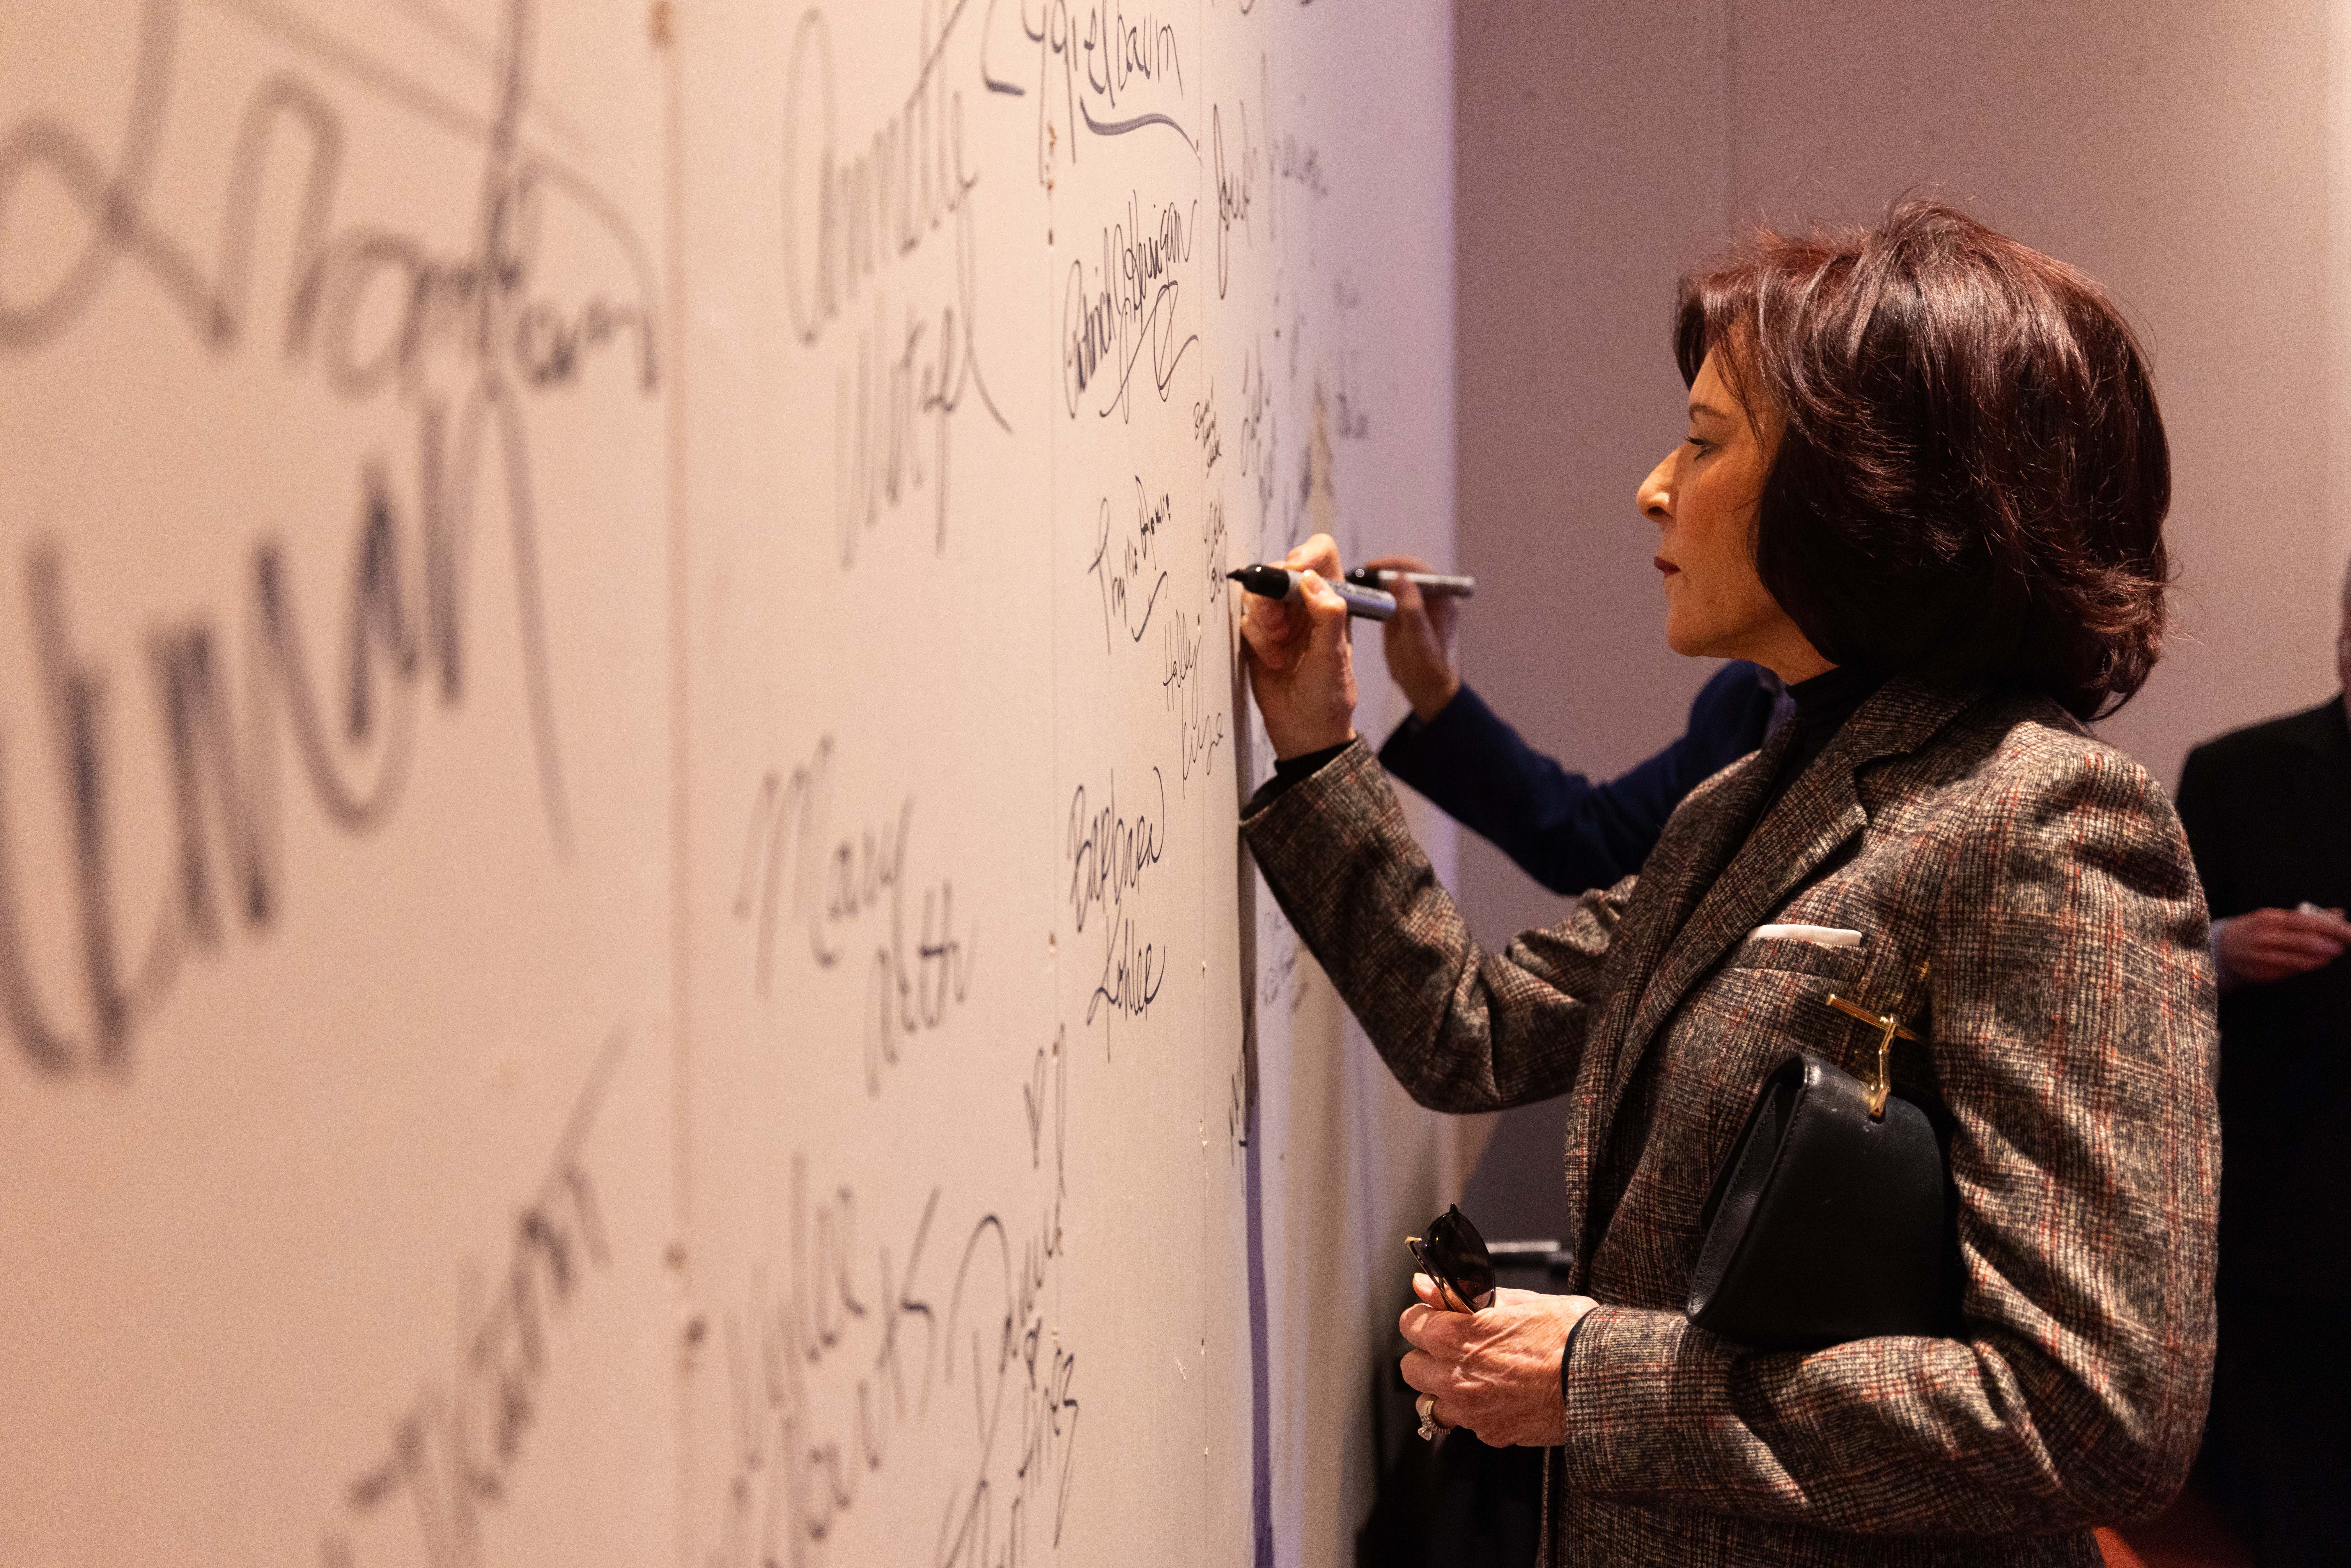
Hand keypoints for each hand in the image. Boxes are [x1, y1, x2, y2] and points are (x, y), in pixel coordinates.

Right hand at [1236, 533, 1358, 758]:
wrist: (1306, 731)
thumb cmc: (1330, 697)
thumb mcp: (1335, 657)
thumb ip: (1328, 616)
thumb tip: (1310, 580)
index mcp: (1332, 602)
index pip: (1321, 555)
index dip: (1306, 555)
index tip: (1294, 574)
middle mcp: (1304, 606)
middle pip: (1280, 571)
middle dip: (1274, 594)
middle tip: (1279, 624)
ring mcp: (1280, 620)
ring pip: (1259, 593)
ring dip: (1263, 616)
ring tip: (1277, 644)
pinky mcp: (1258, 636)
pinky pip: (1246, 619)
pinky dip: (1255, 637)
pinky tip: (1271, 660)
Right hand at [1363, 554, 1461, 721]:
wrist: (1423, 687)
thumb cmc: (1428, 668)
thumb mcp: (1419, 639)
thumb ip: (1412, 608)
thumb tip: (1400, 577)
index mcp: (1443, 600)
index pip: (1420, 571)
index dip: (1397, 565)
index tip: (1374, 567)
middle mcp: (1429, 598)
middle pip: (1405, 572)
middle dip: (1383, 570)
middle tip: (1360, 573)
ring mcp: (1413, 604)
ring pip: (1393, 583)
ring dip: (1375, 581)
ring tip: (1354, 581)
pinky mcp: (1399, 613)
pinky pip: (1385, 596)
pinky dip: (1371, 594)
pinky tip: (1356, 595)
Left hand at [1399, 1274, 1597, 1447]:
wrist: (1601, 1379)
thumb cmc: (1567, 1333)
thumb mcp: (1516, 1301)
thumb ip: (1461, 1294)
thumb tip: (1423, 1284)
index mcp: (1455, 1337)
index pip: (1409, 1324)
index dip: (1425, 1317)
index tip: (1438, 1317)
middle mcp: (1454, 1377)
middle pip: (1411, 1368)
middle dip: (1428, 1355)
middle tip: (1455, 1348)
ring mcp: (1471, 1411)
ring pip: (1430, 1402)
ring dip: (1443, 1389)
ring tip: (1473, 1376)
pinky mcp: (1490, 1433)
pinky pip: (1465, 1423)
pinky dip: (1474, 1411)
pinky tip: (1500, 1395)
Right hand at [2215, 905, 2350, 990]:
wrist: (2220, 948)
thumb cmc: (2255, 930)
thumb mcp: (2276, 918)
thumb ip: (2307, 916)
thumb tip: (2339, 914)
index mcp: (2270, 918)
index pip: (2308, 921)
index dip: (2332, 927)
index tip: (2350, 932)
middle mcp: (2265, 936)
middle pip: (2307, 941)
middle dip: (2331, 944)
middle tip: (2344, 945)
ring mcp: (2262, 956)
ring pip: (2302, 959)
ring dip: (2322, 957)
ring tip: (2331, 953)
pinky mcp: (2262, 972)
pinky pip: (2292, 970)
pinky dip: (2307, 965)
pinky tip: (2315, 962)